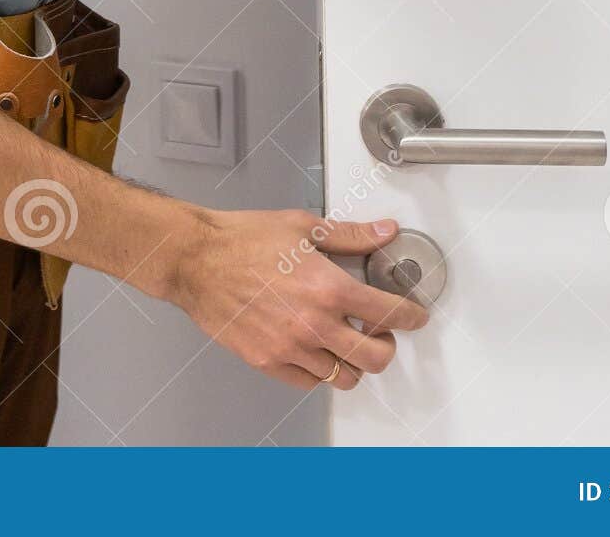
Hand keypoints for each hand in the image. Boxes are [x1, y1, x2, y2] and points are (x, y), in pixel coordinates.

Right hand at [166, 209, 430, 389]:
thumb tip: (384, 232)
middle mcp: (313, 324)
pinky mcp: (266, 360)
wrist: (196, 259)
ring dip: (353, 362)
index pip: (389, 313)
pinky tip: (316, 351)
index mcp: (329, 288)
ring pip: (343, 377)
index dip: (411, 317)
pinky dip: (320, 372)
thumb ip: (350, 236)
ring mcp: (289, 348)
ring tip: (346, 343)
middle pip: (374, 359)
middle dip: (386, 347)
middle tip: (380, 334)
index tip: (413, 317)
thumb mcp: (303, 227)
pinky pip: (308, 382)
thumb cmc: (243, 240)